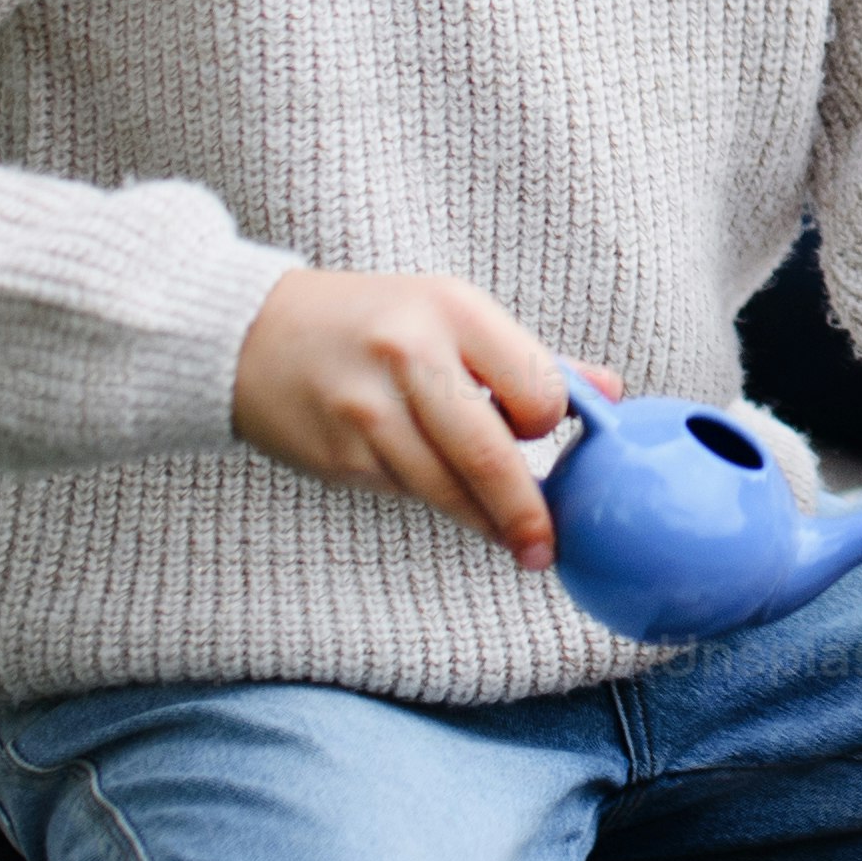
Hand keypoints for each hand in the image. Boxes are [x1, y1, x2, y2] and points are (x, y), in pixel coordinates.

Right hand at [232, 268, 592, 567]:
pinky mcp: (339, 456)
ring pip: (447, 487)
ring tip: (512, 539)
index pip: (534, 388)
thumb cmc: (373, 323)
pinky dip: (431, 498)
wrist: (250, 336)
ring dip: (484, 519)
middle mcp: (408, 357)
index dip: (547, 420)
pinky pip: (404, 491)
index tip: (543, 433)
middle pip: (489, 454)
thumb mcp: (451, 314)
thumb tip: (611, 394)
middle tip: (546, 548)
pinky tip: (436, 489)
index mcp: (452, 311)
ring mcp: (367, 412)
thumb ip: (529, 358)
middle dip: (525, 511)